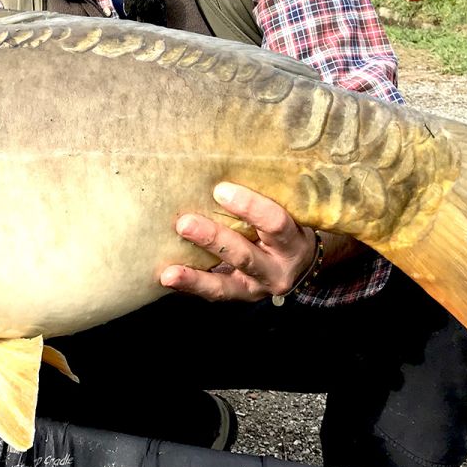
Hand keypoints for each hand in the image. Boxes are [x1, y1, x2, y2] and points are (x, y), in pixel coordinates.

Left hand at [161, 182, 316, 301]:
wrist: (299, 265)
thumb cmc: (285, 228)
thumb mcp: (286, 213)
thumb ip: (262, 198)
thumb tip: (218, 168)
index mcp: (291, 241)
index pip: (275, 223)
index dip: (249, 207)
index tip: (220, 190)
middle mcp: (277, 270)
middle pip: (244, 256)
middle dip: (213, 239)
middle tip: (184, 223)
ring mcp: (257, 288)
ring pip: (225, 285)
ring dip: (195, 276)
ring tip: (169, 273)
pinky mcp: (239, 297)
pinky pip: (214, 294)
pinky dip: (190, 286)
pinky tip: (168, 278)